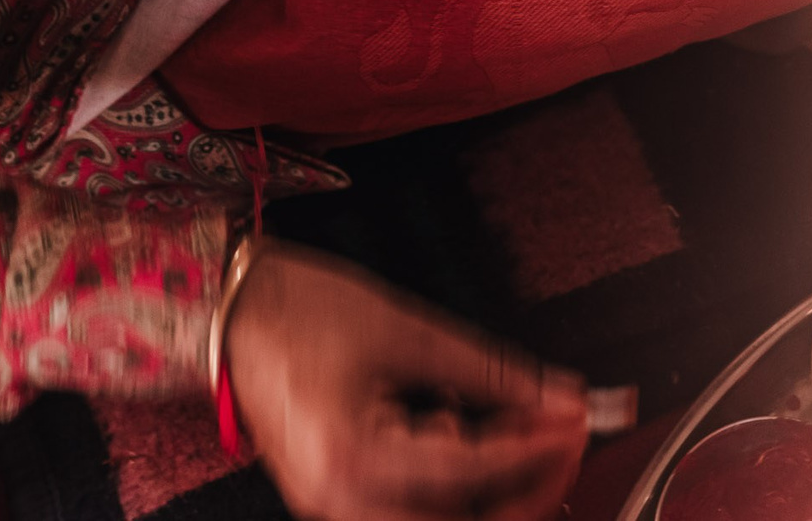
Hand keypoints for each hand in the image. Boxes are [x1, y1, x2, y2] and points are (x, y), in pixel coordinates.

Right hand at [224, 242, 589, 520]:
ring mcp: (336, 508)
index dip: (541, 442)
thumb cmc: (298, 309)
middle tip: (563, 436)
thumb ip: (493, 371)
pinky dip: (456, 485)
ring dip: (493, 491)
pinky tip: (461, 432)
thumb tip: (561, 396)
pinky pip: (415, 511)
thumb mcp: (408, 329)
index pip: (476, 470)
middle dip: (528, 486)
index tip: (580, 415)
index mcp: (353, 459)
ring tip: (512, 432)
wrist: (231, 311)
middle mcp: (340, 502)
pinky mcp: (339, 500)